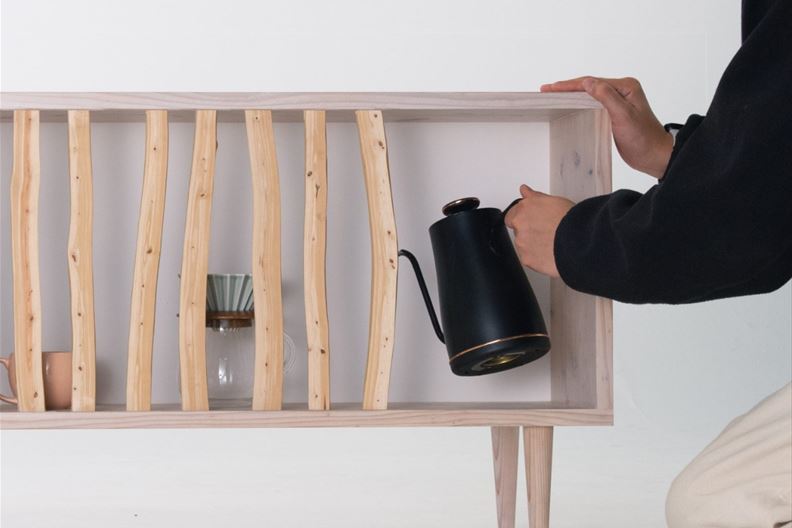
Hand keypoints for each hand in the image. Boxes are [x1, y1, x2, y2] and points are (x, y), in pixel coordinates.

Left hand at [504, 185, 573, 277]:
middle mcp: (520, 224)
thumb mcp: (554, 201)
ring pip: (523, 245)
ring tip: (551, 243)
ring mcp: (522, 242)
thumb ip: (534, 196)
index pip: (512, 214)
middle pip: (518, 230)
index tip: (532, 221)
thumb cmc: (571, 221)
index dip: (523, 218)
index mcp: (525, 208)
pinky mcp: (526, 259)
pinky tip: (550, 253)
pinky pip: (528, 259)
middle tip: (545, 233)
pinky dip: (537, 258)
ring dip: (532, 245)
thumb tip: (525, 190)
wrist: (579, 241)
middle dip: (528, 232)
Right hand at [541, 76, 672, 178]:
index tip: (551, 88)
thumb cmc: (643, 138)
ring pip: (590, 94)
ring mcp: (619, 101)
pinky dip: (579, 103)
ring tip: (553, 95)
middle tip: (546, 90)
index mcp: (626, 87)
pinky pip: (594, 103)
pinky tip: (569, 105)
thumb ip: (607, 96)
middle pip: (589, 85)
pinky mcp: (615, 112)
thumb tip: (588, 82)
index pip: (592, 82)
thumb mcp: (624, 116)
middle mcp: (622, 90)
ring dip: (571, 94)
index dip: (570, 85)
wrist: (655, 155)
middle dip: (567, 88)